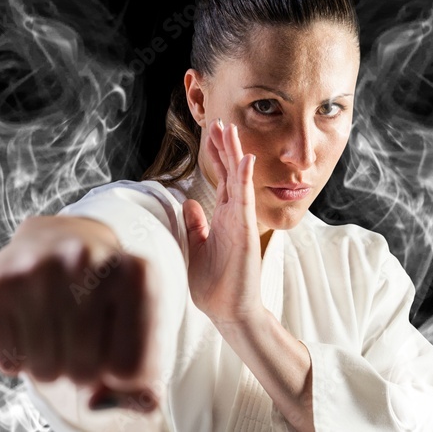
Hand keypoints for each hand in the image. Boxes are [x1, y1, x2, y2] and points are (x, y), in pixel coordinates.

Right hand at [0, 215, 160, 411]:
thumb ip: (143, 384)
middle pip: (86, 373)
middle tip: (80, 337)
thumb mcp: (137, 330)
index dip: (120, 374)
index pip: (131, 372)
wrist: (56, 241)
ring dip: (50, 366)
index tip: (117, 345)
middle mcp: (89, 260)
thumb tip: (128, 404)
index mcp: (139, 273)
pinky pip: (9, 360)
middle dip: (83, 370)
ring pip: (46, 372)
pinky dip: (18, 358)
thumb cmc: (104, 300)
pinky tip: (28, 325)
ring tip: (56, 331)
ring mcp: (41, 267)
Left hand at [183, 118, 264, 326]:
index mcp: (222, 217)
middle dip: (224, 147)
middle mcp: (233, 214)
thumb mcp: (197, 248)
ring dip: (233, 154)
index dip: (216, 156)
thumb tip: (188, 203)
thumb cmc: (215, 285)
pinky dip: (244, 178)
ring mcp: (240, 220)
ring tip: (230, 129)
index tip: (212, 133)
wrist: (229, 311)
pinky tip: (244, 159)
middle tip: (220, 121)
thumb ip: (195, 225)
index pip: (220, 179)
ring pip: (237, 179)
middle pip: (229, 172)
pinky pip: (244, 198)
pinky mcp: (244, 229)